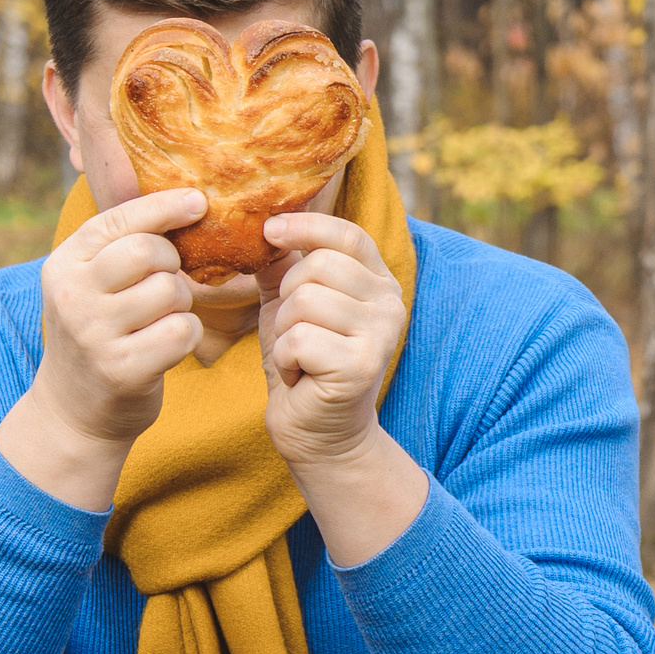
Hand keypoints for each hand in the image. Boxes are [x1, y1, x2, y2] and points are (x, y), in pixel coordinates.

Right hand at [28, 190, 207, 446]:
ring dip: (181, 304)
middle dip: (174, 265)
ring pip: (172, 292)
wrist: (73, 408)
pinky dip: (186, 335)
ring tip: (160, 318)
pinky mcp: (122, 369)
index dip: (165, 207)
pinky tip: (167, 345)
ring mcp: (93, 334)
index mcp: (64, 263)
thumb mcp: (92, 281)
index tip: (198, 201)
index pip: (121, 219)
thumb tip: (188, 195)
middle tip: (166, 284)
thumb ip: (123, 242)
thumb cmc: (100, 331)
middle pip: (151, 252)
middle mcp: (72, 294)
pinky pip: (182, 331)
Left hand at [257, 213, 408, 468]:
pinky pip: (298, 340)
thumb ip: (284, 266)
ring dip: (283, 333)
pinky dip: (285, 359)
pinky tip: (300, 375)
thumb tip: (264, 224)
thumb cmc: (305, 363)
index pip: (348, 235)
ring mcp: (381, 335)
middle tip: (294, 332)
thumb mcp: (290, 306)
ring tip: (298, 355)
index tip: (270, 230)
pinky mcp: (362, 365)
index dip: (307, 226)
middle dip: (286, 299)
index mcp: (378, 282)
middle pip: (317, 267)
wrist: (318, 430)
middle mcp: (390, 304)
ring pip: (304, 302)